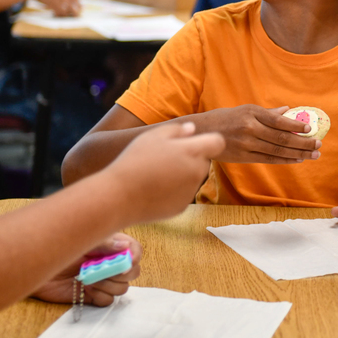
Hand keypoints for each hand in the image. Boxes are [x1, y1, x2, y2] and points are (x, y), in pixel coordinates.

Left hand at [30, 233, 142, 305]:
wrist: (32, 264)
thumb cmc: (55, 244)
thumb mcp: (82, 239)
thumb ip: (105, 242)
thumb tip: (125, 246)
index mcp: (110, 244)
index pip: (134, 250)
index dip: (134, 256)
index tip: (127, 261)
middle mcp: (108, 262)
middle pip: (133, 272)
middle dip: (121, 274)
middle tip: (103, 271)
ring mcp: (101, 279)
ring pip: (122, 288)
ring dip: (107, 285)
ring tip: (87, 278)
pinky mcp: (91, 295)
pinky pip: (107, 301)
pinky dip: (98, 296)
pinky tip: (84, 289)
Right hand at [104, 122, 223, 222]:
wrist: (120, 196)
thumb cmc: (135, 161)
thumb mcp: (153, 136)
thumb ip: (177, 130)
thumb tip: (192, 130)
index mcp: (192, 151)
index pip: (217, 142)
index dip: (209, 140)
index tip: (195, 142)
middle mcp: (197, 172)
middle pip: (204, 161)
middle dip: (192, 158)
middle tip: (167, 158)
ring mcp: (190, 191)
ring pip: (194, 178)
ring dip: (183, 174)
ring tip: (157, 173)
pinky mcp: (182, 207)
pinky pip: (184, 194)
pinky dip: (175, 191)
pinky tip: (155, 189)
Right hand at [201, 105, 320, 164]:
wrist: (202, 132)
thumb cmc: (226, 118)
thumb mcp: (245, 109)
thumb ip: (267, 113)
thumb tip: (287, 111)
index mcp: (252, 113)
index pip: (279, 121)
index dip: (296, 127)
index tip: (310, 130)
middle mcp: (250, 128)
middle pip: (281, 138)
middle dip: (303, 143)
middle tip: (318, 145)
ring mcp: (246, 144)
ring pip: (277, 151)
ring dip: (298, 153)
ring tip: (313, 154)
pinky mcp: (244, 157)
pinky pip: (268, 159)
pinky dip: (284, 160)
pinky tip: (297, 159)